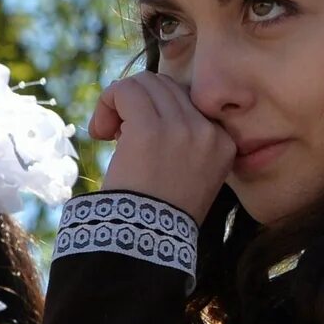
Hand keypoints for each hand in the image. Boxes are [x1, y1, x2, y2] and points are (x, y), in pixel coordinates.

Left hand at [91, 71, 233, 220]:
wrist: (145, 240)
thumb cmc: (160, 214)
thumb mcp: (191, 175)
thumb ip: (184, 139)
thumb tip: (149, 101)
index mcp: (224, 142)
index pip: (187, 101)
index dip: (158, 111)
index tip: (139, 138)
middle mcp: (208, 131)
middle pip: (165, 87)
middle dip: (136, 103)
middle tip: (116, 134)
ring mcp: (182, 128)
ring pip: (146, 83)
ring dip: (119, 102)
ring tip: (107, 134)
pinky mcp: (150, 129)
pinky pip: (126, 90)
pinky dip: (108, 101)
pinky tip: (99, 132)